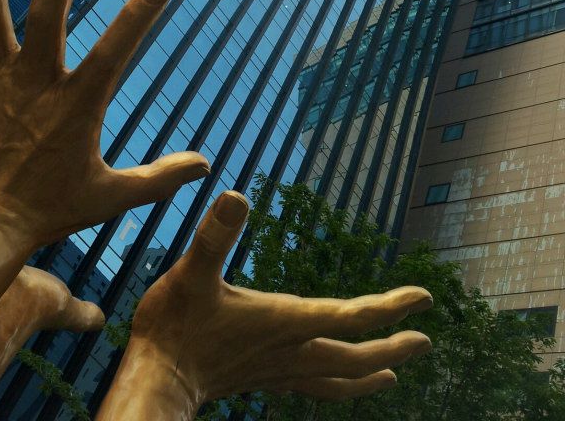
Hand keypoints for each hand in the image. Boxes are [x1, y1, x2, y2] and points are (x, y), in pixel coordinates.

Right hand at [99, 192, 432, 418]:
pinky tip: (336, 383)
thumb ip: (214, 236)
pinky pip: (312, 387)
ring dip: (370, 371)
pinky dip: (336, 386)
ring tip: (395, 373)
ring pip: (336, 378)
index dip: (390, 307)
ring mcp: (277, 370)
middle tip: (426, 339)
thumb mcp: (191, 273)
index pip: (349, 316)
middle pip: (353, 354)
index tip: (425, 297)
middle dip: (393, 345)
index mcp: (283, 321)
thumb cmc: (172, 327)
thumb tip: (234, 193)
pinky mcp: (262, 378)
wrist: (154, 384)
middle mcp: (288, 350)